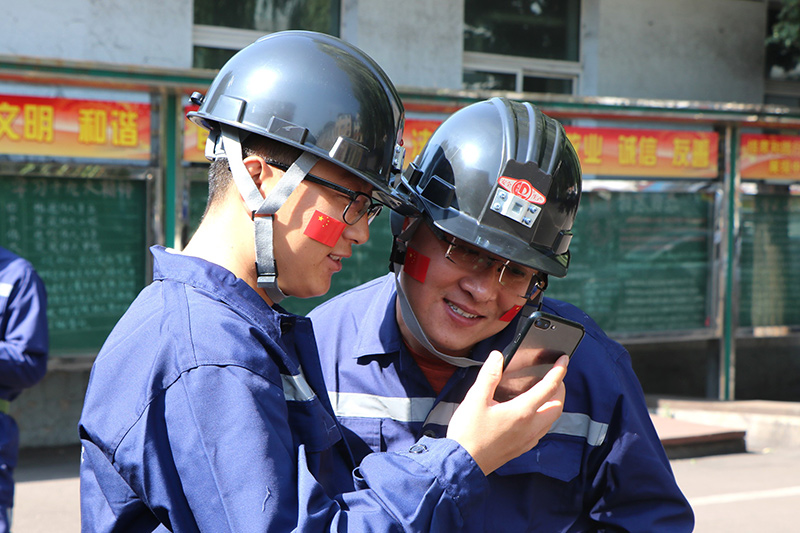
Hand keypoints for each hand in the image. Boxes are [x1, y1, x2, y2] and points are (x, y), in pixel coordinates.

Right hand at [446, 351, 566, 474]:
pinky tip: (532, 416)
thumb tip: (497, 357)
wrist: (463, 463)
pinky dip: (544, 419)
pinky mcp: (521, 449)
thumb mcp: (475, 399)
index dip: (559, 371)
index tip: (564, 360)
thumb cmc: (468, 433)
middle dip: (560, 389)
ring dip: (554, 404)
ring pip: (552, 421)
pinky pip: (541, 431)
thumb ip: (489, 376)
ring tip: (546, 394)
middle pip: (557, 406)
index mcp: (522, 412)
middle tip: (556, 377)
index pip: (548, 387)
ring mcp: (527, 440)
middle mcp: (530, 427)